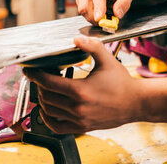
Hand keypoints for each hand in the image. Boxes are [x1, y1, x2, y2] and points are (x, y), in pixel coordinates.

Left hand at [23, 36, 141, 133]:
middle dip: (39, 86)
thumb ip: (91, 46)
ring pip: (49, 111)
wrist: (136, 103)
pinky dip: (48, 118)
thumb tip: (76, 38)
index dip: (35, 75)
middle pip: (46, 97)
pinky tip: (49, 109)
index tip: (30, 70)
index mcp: (81, 91)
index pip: (48, 83)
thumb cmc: (122, 83)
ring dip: (43, 100)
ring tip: (45, 89)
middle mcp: (77, 108)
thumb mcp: (107, 59)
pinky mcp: (82, 127)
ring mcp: (79, 120)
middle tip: (39, 77)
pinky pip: (57, 127)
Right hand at [76, 0, 133, 23]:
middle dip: (93, 16)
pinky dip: (89, 14)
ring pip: (82, 8)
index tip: (99, 18)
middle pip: (85, 4)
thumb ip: (123, 4)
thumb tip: (117, 14)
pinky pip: (81, 9)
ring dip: (92, 17)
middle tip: (104, 22)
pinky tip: (98, 12)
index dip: (98, 7)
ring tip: (103, 16)